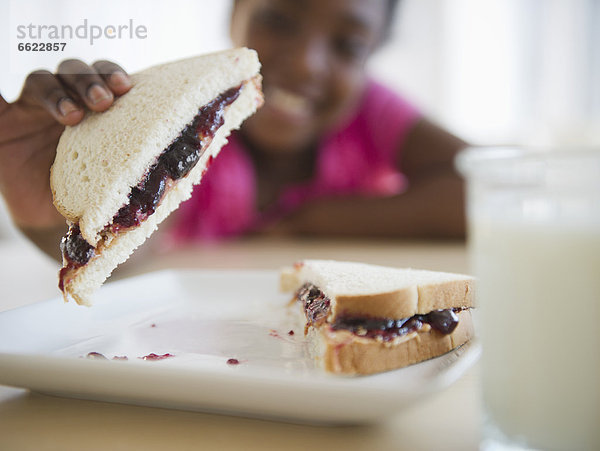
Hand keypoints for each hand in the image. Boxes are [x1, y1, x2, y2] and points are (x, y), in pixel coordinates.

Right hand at [0, 59, 131, 228]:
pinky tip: (11, 101)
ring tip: (74, 115)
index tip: (127, 88)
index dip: (115, 76)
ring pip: (45, 80)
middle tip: (105, 100)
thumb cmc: (91, 197)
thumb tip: (192, 171)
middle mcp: (69, 102)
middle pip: (77, 72)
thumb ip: (144, 170)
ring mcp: (34, 109)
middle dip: (92, 80)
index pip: (106, 79)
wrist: (50, 220)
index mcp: (101, 112)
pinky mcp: (4, 120)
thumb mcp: (118, 182)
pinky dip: (2, 95)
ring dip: (61, 91)